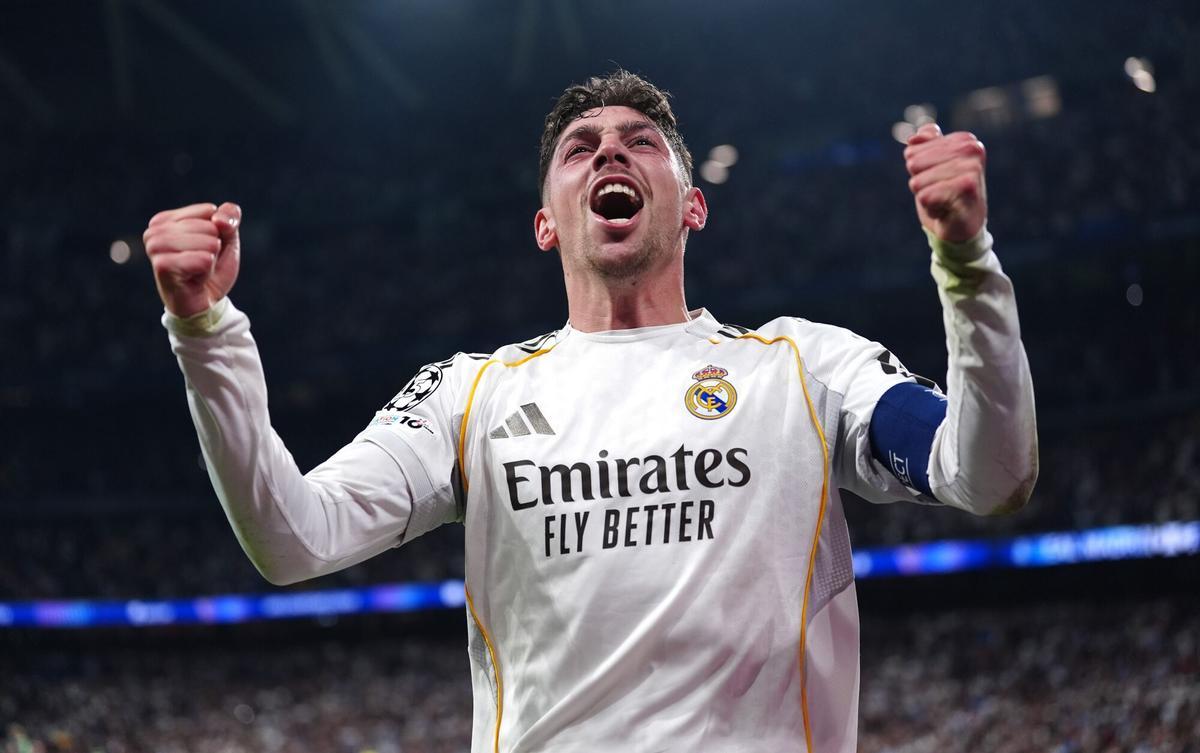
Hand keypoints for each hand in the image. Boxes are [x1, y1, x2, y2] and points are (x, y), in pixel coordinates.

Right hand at [144, 202, 241, 317]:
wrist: (204, 303)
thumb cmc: (211, 269)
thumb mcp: (226, 239)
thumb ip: (229, 219)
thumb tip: (219, 219)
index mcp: (166, 219)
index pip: (209, 211)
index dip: (218, 233)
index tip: (205, 249)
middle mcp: (155, 230)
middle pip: (210, 227)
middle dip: (214, 248)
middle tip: (201, 263)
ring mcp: (155, 247)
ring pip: (208, 242)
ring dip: (211, 260)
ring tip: (198, 270)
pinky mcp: (162, 266)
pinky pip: (204, 260)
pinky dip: (208, 270)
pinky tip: (196, 278)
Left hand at [904, 124, 986, 243]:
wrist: (962, 227)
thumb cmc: (945, 193)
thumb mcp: (930, 166)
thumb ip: (924, 145)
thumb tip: (914, 138)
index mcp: (964, 139)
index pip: (912, 151)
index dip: (918, 171)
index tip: (938, 179)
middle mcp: (972, 149)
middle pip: (913, 165)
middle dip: (921, 184)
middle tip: (940, 192)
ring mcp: (972, 168)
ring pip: (918, 182)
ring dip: (926, 197)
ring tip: (944, 201)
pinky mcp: (968, 189)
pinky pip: (925, 197)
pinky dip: (930, 209)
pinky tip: (946, 211)